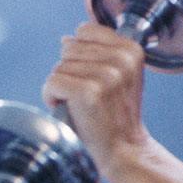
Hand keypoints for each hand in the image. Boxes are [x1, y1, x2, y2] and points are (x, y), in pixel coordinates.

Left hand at [41, 23, 150, 176]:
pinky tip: (68, 111)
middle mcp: (121, 59)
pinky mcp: (88, 92)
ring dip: (60, 89)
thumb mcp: (116, 77)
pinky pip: (52, 83)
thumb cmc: (112, 115)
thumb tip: (66, 40)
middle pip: (69, 50)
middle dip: (68, 74)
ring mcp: (106, 76)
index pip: (85, 32)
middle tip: (85, 98)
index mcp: (131, 50)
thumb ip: (96, 54)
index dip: (78, 56)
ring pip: (59, 67)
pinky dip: (51, 98)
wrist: (122, 150)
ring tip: (79, 107)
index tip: (91, 79)